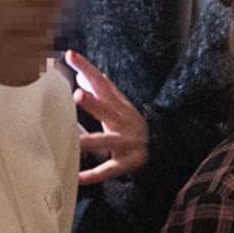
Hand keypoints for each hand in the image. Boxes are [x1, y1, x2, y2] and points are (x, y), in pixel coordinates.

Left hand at [65, 50, 147, 184]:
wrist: (164, 151)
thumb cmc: (132, 128)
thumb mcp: (122, 107)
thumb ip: (106, 92)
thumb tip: (92, 73)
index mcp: (119, 106)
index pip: (101, 83)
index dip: (86, 68)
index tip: (69, 54)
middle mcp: (124, 122)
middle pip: (108, 109)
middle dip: (93, 102)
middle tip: (77, 94)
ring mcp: (126, 143)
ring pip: (108, 141)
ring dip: (91, 141)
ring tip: (76, 141)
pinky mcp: (127, 163)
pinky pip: (109, 169)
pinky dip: (93, 175)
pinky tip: (78, 178)